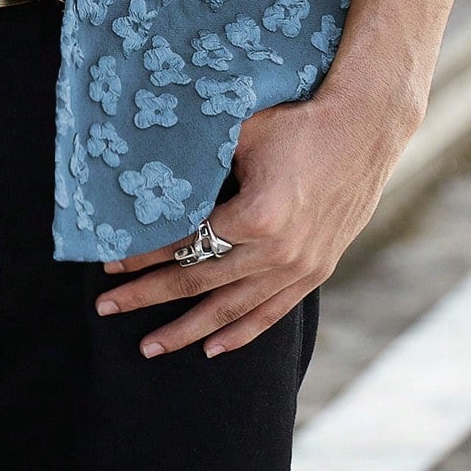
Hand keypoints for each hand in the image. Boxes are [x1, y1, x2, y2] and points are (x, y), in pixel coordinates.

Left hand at [93, 81, 419, 357]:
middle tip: (106, 308)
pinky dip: (239, 334)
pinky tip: (211, 349)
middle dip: (148, 296)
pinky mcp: (315, 271)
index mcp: (256, 215)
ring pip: (231, 310)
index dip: (143, 253)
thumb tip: (146, 169)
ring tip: (148, 348)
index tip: (108, 261)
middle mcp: (277, 251)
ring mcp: (299, 267)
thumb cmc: (296, 121)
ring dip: (186, 330)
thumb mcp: (241, 131)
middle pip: (198, 282)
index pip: (184, 242)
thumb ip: (200, 158)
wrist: (364, 128)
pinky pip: (271, 313)